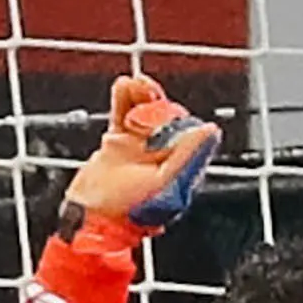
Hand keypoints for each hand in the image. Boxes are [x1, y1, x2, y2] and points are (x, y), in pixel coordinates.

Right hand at [57, 75, 219, 249]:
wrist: (92, 219)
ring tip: (135, 83)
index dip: (178, 118)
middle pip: (166, 119)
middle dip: (157, 103)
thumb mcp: (166, 184)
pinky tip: (125, 85)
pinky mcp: (118, 144)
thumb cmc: (130, 211)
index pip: (188, 133)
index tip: (167, 110)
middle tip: (146, 92)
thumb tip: (210, 131)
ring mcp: (140, 148)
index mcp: (181, 167)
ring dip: (142, 96)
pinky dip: (124, 99)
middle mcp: (162, 155)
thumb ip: (188, 156)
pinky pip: (123, 115)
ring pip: (145, 113)